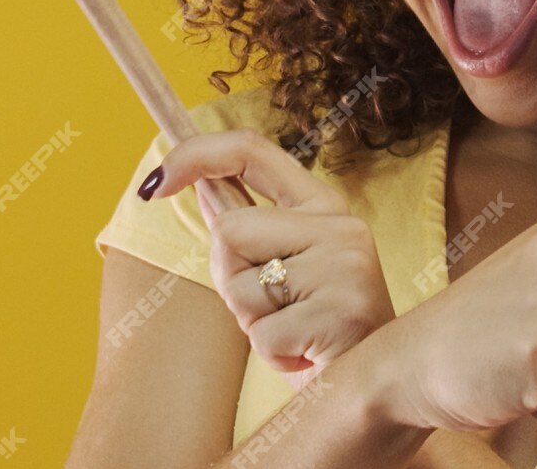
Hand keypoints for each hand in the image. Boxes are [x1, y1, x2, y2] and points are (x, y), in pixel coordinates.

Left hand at [138, 128, 395, 390]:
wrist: (382, 387)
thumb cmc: (322, 329)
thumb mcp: (284, 269)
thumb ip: (249, 228)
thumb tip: (199, 183)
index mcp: (323, 206)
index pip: (252, 149)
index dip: (195, 155)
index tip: (154, 182)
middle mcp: (340, 226)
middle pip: (229, 231)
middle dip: (229, 279)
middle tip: (273, 309)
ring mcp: (345, 266)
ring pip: (239, 286)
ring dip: (252, 322)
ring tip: (295, 333)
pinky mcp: (342, 312)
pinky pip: (262, 334)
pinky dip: (273, 355)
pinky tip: (307, 354)